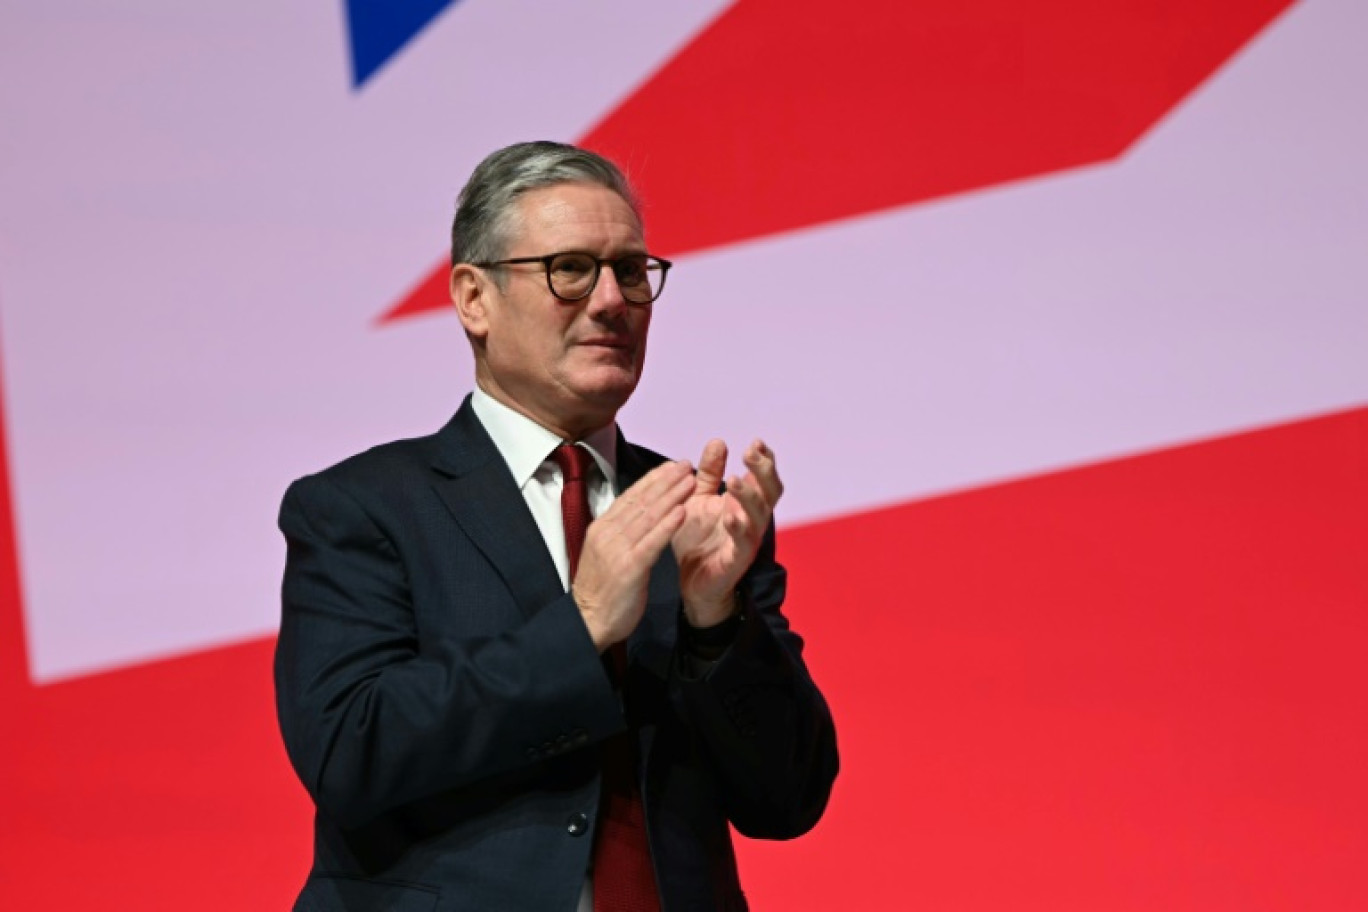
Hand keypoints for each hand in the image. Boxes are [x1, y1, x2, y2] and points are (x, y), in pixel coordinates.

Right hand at [572, 459, 694, 651]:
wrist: (588, 621)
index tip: (671, 466)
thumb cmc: (601, 592)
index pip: (630, 497)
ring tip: (690, 481)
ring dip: (671, 496)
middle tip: (686, 464)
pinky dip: (668, 525)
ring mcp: (617, 549)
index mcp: (602, 528)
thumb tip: (637, 515)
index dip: (653, 479)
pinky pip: (652, 541)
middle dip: (665, 480)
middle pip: (641, 501)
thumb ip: (620, 533)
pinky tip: (682, 512)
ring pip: (648, 516)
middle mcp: (608, 533)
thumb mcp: (606, 553)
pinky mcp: (629, 567)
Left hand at [672, 439, 783, 627]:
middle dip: (763, 471)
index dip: (765, 460)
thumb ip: (709, 473)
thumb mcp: (699, 499)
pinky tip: (731, 516)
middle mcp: (753, 519)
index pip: (763, 477)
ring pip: (759, 516)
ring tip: (736, 480)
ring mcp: (748, 540)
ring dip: (749, 497)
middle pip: (770, 492)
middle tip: (750, 452)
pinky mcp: (737, 560)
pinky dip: (738, 529)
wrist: (692, 581)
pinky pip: (743, 544)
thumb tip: (718, 442)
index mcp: (746, 503)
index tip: (756, 442)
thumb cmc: (699, 539)